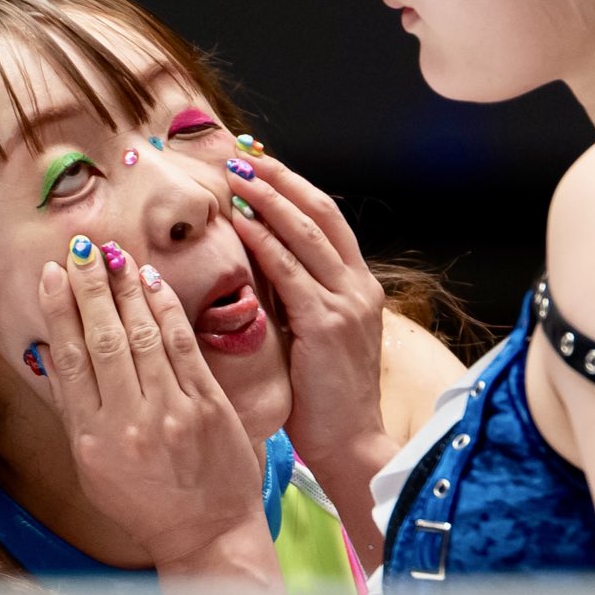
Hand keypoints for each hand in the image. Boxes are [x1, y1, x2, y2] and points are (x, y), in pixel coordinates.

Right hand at [37, 238, 276, 576]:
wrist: (206, 535)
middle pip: (102, 340)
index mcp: (91, 438)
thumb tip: (53, 354)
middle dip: (89, 288)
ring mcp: (170, 413)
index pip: (69, 360)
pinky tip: (153, 282)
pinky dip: (165, 309)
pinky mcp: (206, 406)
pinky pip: (182, 346)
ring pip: (141, 336)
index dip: (60, 311)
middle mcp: (127, 423)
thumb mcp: (94, 467)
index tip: (53, 274)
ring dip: (125, 289)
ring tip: (113, 254)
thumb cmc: (145, 503)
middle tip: (80, 247)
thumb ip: (76, 411)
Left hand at [228, 153, 389, 474]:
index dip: (294, 186)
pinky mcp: (327, 325)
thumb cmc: (324, 400)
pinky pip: (291, 272)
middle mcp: (358, 287)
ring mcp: (346, 303)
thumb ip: (293, 299)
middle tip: (242, 152)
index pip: (328, 220)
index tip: (260, 159)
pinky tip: (241, 222)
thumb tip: (253, 265)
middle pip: (321, 212)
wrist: (351, 443)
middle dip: (280, 178)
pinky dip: (265, 242)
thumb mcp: (312, 337)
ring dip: (269, 198)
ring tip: (236, 173)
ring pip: (306, 233)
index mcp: (358, 287)